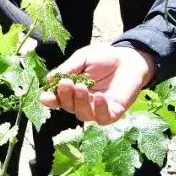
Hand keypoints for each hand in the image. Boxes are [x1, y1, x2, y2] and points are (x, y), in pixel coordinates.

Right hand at [40, 44, 155, 124]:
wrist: (130, 58)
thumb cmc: (104, 58)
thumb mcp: (83, 58)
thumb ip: (69, 68)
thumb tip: (50, 79)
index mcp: (72, 91)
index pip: (58, 100)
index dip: (50, 100)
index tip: (45, 96)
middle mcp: (82, 103)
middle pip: (69, 107)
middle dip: (65, 97)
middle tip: (66, 83)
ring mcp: (97, 110)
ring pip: (83, 114)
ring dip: (80, 102)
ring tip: (81, 87)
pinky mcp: (113, 113)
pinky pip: (103, 118)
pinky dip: (99, 109)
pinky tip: (99, 97)